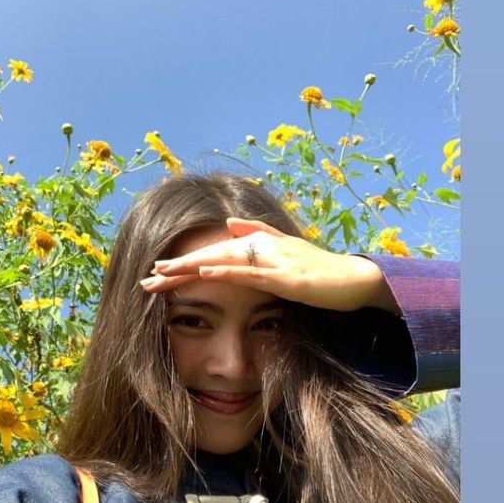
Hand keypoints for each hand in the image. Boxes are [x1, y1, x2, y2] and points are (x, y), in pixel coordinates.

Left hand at [140, 216, 399, 313]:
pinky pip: (250, 273)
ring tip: (161, 273)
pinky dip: (225, 272)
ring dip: (191, 267)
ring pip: (223, 262)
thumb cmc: (322, 269)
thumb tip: (229, 223)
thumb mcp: (288, 251)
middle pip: (211, 256)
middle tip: (145, 277)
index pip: (214, 254)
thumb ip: (260, 235)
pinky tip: (203, 272)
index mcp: (260, 245)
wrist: (358, 279)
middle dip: (177, 267)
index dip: (184, 262)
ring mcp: (275, 261)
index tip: (156, 272)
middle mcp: (262, 248)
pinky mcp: (287, 278)